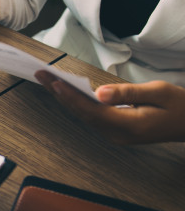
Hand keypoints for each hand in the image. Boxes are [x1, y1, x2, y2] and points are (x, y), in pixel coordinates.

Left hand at [35, 70, 184, 143]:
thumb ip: (128, 93)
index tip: (53, 82)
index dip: (70, 96)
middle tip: (40, 75)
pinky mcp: (115, 131)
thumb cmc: (180, 106)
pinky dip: (76, 103)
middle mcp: (117, 134)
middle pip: (81, 113)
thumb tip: (99, 92)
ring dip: (64, 98)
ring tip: (46, 80)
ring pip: (83, 115)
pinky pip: (90, 116)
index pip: (91, 110)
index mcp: (129, 126)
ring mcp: (115, 135)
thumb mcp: (159, 92)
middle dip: (59, 94)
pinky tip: (65, 91)